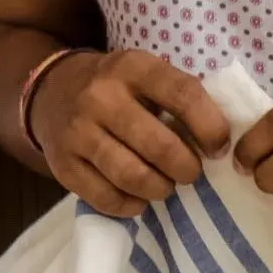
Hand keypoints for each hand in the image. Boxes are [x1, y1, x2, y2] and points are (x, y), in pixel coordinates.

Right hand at [28, 48, 233, 217]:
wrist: (52, 90)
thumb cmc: (116, 87)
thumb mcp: (145, 74)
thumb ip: (179, 98)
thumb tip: (220, 143)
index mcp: (132, 67)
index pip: (183, 95)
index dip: (210, 127)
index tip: (218, 148)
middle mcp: (101, 97)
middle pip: (159, 145)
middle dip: (187, 168)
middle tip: (191, 173)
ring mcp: (78, 132)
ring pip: (132, 175)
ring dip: (161, 189)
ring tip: (166, 186)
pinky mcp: (62, 165)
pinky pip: (106, 198)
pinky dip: (131, 206)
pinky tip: (139, 198)